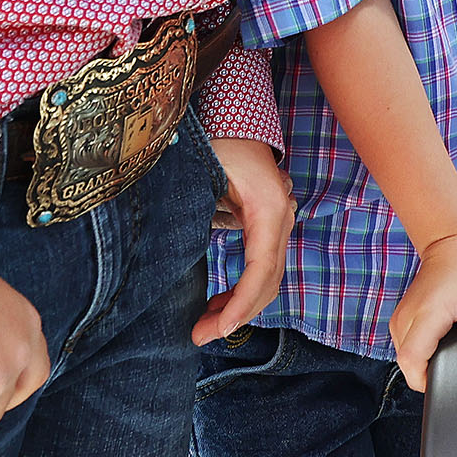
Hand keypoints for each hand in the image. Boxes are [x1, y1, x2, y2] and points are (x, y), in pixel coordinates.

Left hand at [192, 137, 296, 344]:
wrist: (235, 121)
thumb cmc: (218, 145)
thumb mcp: (204, 177)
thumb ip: (198, 213)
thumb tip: (175, 258)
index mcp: (268, 208)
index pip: (261, 268)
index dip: (242, 302)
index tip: (219, 328)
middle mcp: (282, 217)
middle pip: (269, 281)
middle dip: (237, 314)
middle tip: (200, 335)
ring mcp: (280, 222)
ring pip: (270, 279)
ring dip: (241, 306)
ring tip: (206, 324)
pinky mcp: (269, 227)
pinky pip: (264, 268)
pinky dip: (245, 291)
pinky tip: (219, 303)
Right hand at [388, 230, 456, 392]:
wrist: (454, 243)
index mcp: (429, 313)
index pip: (411, 362)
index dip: (426, 381)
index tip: (447, 378)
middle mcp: (407, 315)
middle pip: (406, 365)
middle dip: (429, 376)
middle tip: (455, 369)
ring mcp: (400, 316)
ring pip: (404, 358)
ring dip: (423, 364)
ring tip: (448, 356)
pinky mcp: (401, 317)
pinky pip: (405, 347)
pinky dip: (420, 353)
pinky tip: (438, 347)